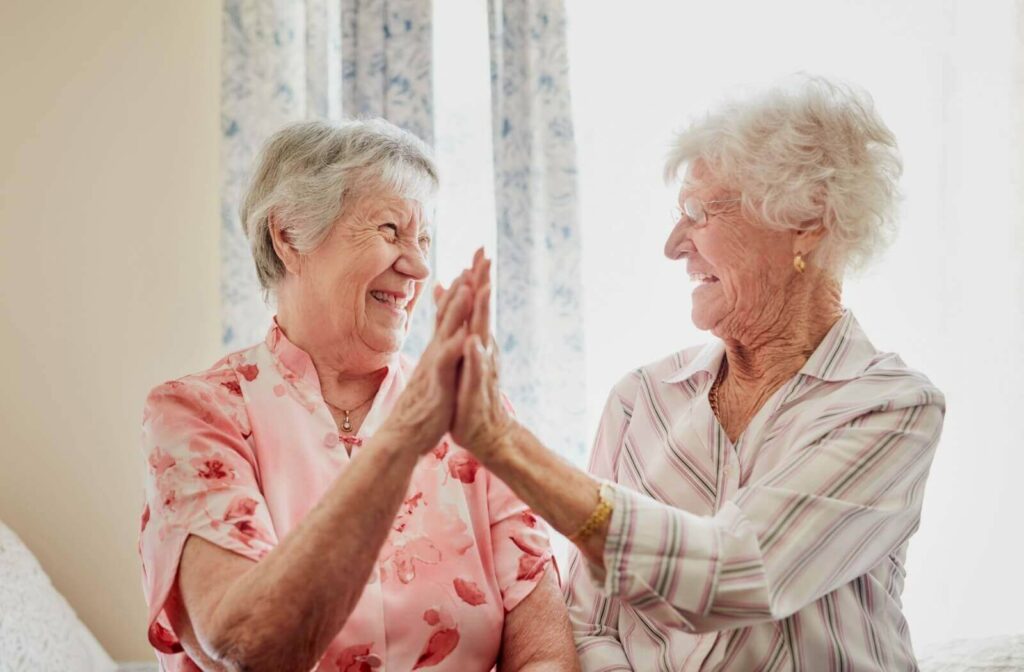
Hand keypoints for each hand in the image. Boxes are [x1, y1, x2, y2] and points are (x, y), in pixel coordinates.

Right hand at [379, 271, 473, 454]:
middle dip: (466, 283)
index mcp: (440, 348)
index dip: (464, 286)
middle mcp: (436, 351)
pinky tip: (465, 337)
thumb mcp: (435, 370)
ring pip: (447, 333)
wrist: (404, 436)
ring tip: (469, 286)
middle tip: (479, 257)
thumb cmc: (424, 404)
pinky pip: (445, 365)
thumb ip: (441, 347)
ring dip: (457, 310)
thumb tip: (449, 330)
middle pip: (451, 311)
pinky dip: (454, 350)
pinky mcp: (436, 385)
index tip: (477, 261)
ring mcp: (435, 367)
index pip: (452, 311)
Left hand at [449, 255, 516, 462]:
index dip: (478, 277)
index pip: (477, 304)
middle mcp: (482, 350)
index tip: (479, 248)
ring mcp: (481, 369)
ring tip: (483, 290)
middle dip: (484, 283)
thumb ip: (455, 320)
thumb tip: (449, 288)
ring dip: (482, 313)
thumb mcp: (459, 352)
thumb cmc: (469, 391)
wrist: (485, 431)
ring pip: (481, 336)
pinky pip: (475, 371)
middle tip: (486, 256)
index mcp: (476, 340)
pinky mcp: (475, 390)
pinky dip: (475, 356)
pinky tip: (473, 342)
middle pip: (483, 311)